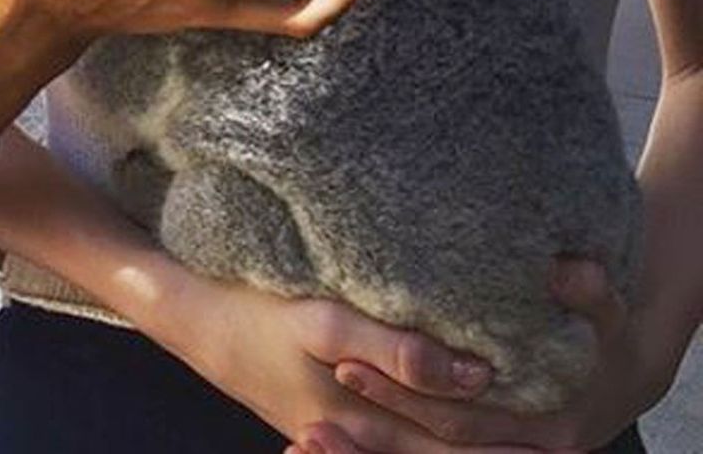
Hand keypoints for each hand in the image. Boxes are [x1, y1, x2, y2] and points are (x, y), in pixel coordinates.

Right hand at [142, 272, 568, 453]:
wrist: (191, 318)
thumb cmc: (256, 311)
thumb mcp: (323, 323)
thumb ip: (398, 350)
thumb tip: (476, 374)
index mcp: (370, 424)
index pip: (457, 449)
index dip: (508, 443)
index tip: (558, 429)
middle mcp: (364, 438)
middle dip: (497, 447)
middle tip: (556, 434)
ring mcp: (345, 431)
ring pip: (423, 449)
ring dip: (468, 439)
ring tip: (519, 428)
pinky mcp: (332, 416)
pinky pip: (397, 436)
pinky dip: (432, 431)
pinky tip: (451, 412)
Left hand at [306, 261, 653, 451]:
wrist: (620, 370)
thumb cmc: (607, 334)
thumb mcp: (607, 312)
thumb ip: (589, 294)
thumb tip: (566, 269)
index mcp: (541, 426)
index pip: (459, 419)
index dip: (403, 395)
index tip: (347, 365)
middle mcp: (512, 443)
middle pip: (429, 447)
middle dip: (371, 432)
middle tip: (310, 415)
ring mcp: (488, 446)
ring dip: (363, 452)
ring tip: (303, 438)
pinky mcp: (467, 439)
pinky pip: (414, 453)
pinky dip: (369, 449)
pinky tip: (311, 441)